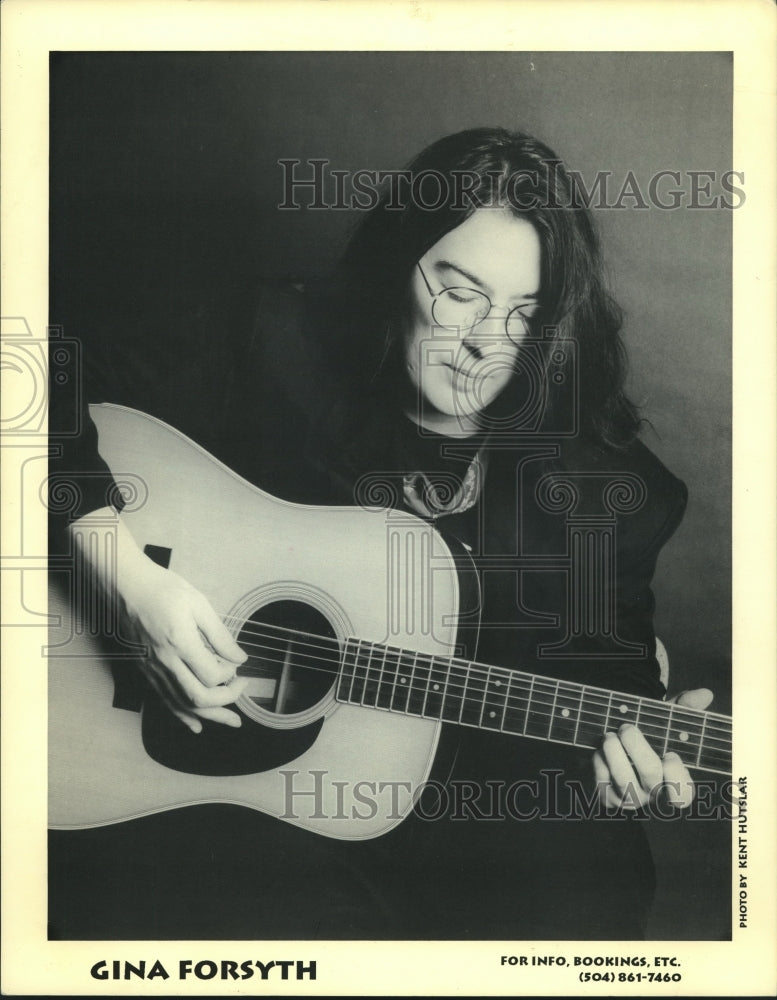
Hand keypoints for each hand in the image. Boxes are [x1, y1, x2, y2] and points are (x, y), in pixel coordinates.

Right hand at [119, 556, 247, 732]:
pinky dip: (182, 716)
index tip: (239, 666)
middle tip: (241, 690)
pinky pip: (164, 701)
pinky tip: (196, 725)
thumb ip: (219, 634)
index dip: (231, 675)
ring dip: (210, 716)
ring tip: (230, 721)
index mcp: (180, 642)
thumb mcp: (198, 604)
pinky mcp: (145, 671)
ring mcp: (152, 669)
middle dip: (226, 701)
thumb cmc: (163, 589)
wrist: (126, 586)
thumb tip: (239, 657)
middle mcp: (165, 661)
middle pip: (198, 698)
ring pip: (182, 705)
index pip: (212, 675)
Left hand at [592, 688, 713, 810]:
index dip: (678, 777)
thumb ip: (685, 708)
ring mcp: (630, 799)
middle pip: (650, 775)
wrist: (617, 746)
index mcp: (674, 779)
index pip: (684, 794)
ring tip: (609, 735)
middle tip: (626, 727)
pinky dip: (599, 761)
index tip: (670, 755)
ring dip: (614, 753)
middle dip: (637, 747)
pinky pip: (603, 782)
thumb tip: (704, 694)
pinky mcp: (607, 798)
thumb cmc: (649, 735)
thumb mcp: (666, 720)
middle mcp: (654, 793)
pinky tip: (600, 749)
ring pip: (624, 782)